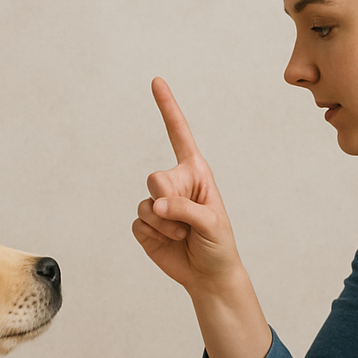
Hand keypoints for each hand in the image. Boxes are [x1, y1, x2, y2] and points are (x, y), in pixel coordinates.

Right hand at [133, 78, 243, 293]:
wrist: (208, 274)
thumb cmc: (218, 244)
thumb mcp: (213, 223)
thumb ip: (185, 210)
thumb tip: (155, 206)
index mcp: (195, 172)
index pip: (179, 135)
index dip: (167, 108)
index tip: (157, 82)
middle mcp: (174, 183)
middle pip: (156, 178)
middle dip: (167, 201)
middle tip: (183, 219)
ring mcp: (157, 204)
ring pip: (146, 205)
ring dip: (165, 225)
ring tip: (183, 235)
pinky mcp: (145, 225)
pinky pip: (138, 223)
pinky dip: (154, 236)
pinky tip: (170, 242)